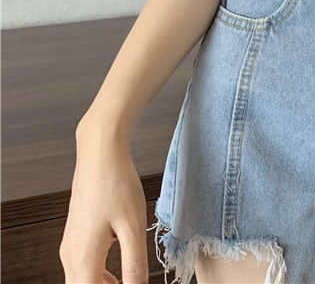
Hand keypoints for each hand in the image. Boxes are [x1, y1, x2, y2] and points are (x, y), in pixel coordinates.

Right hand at [60, 129, 148, 283]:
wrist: (100, 154)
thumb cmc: (116, 183)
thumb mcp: (133, 226)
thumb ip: (134, 263)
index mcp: (83, 258)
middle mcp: (70, 255)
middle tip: (131, 282)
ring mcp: (70, 244)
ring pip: (82, 279)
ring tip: (128, 280)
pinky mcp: (75, 234)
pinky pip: (83, 265)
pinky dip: (98, 273)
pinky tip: (119, 264)